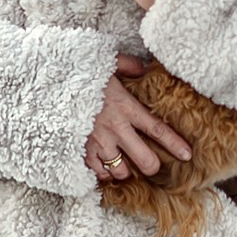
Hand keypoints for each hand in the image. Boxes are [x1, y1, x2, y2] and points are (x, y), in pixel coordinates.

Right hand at [84, 55, 192, 180]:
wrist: (49, 87)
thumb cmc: (79, 75)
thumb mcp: (106, 63)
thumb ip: (128, 65)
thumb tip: (144, 68)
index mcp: (126, 107)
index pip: (158, 130)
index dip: (175, 144)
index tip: (188, 155)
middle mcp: (116, 130)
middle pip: (145, 161)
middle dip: (151, 166)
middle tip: (150, 163)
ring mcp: (98, 144)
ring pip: (121, 172)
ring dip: (124, 170)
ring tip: (122, 162)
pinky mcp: (81, 152)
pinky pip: (98, 173)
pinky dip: (102, 172)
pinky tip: (102, 165)